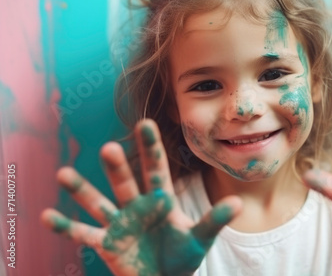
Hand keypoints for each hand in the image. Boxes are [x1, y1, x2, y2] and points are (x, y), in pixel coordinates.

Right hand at [41, 119, 241, 275]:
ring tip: (63, 174)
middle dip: (118, 167)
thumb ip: (215, 220)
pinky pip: (84, 234)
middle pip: (125, 182)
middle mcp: (137, 205)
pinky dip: (65, 227)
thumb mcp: (200, 238)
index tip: (145, 122)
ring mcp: (120, 223)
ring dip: (81, 190)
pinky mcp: (108, 243)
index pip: (156, 168)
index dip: (151, 147)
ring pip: (99, 202)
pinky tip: (46, 216)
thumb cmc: (182, 256)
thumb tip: (239, 204)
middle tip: (109, 149)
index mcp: (161, 199)